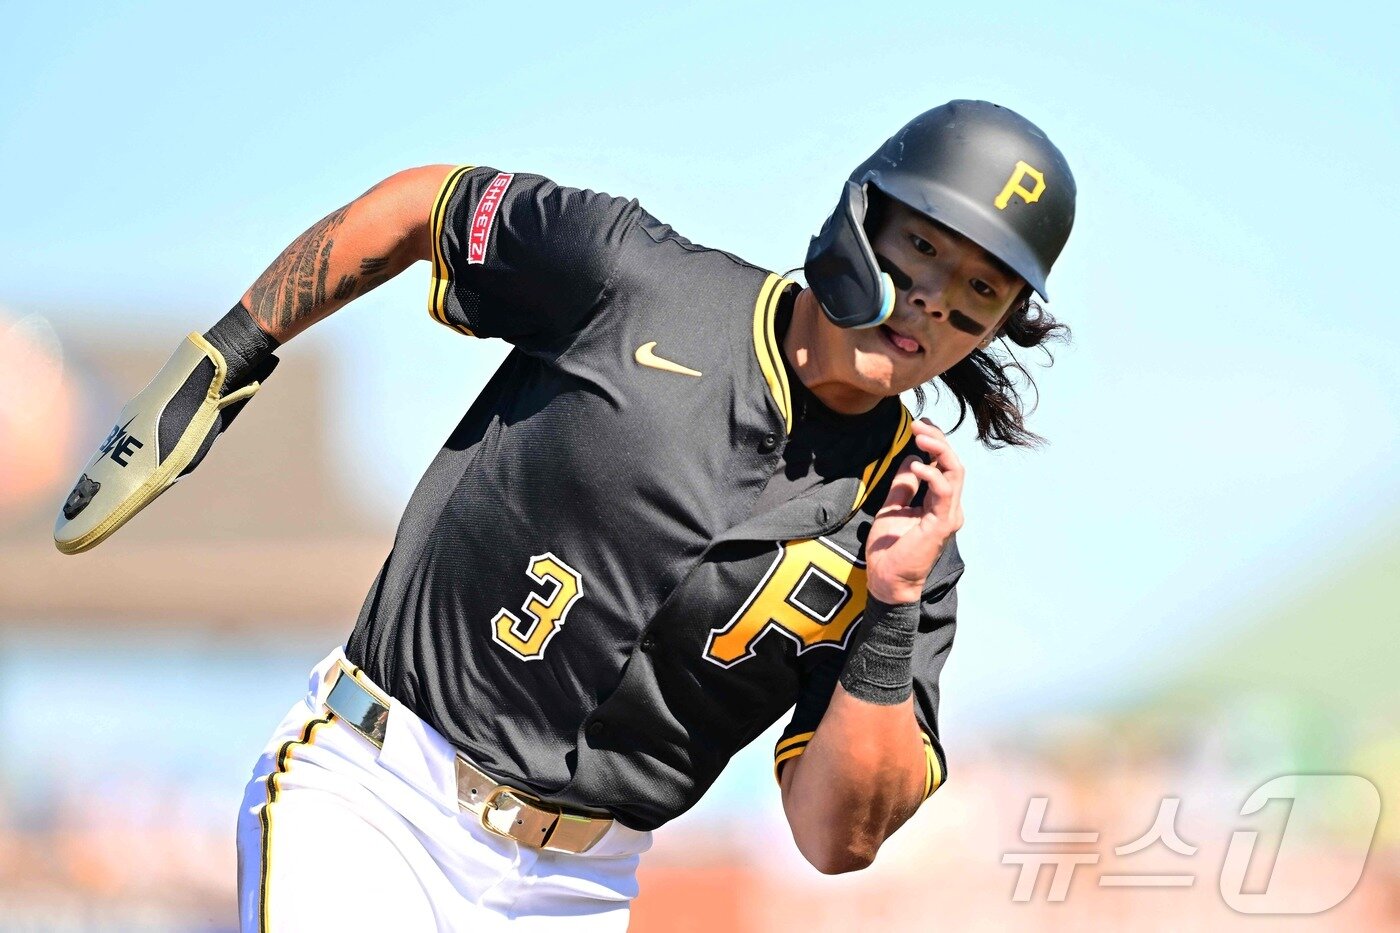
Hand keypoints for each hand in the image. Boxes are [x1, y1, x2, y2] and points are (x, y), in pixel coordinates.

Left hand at [865, 419, 963, 603]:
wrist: (887, 579)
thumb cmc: (890, 550)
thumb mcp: (893, 508)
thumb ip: (903, 486)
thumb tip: (910, 459)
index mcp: (940, 504)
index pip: (945, 466)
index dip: (936, 442)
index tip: (920, 425)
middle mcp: (949, 507)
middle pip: (953, 464)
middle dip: (938, 440)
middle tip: (918, 424)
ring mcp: (948, 515)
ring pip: (955, 472)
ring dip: (938, 449)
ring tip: (919, 435)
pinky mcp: (941, 524)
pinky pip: (944, 491)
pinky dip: (932, 474)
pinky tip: (915, 465)